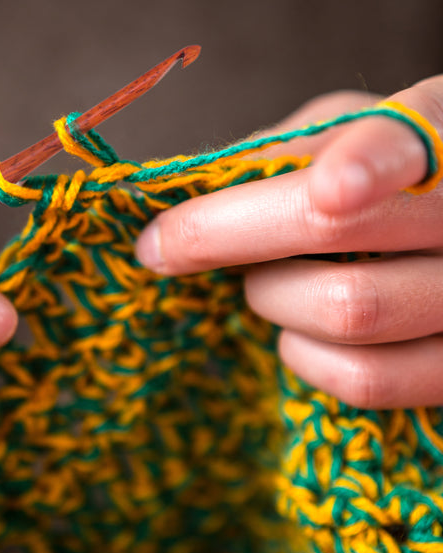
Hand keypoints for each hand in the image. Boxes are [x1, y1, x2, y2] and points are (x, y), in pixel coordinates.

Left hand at [135, 76, 442, 408]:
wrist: (428, 233)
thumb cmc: (366, 176)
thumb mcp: (333, 135)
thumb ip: (280, 148)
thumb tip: (199, 188)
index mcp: (433, 133)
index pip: (408, 144)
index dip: (372, 164)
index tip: (327, 190)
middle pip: (338, 232)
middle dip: (223, 237)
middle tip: (173, 244)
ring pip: (347, 311)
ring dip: (269, 297)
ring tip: (266, 280)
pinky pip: (366, 380)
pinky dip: (304, 356)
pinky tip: (297, 332)